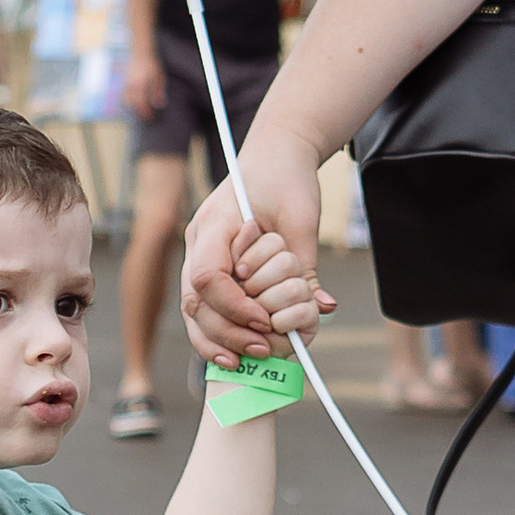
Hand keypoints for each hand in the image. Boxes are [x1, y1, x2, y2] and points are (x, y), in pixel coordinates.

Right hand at [122, 53, 165, 123]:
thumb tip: (159, 104)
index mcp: (140, 83)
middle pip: (132, 103)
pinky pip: (123, 95)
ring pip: (126, 100)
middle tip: (146, 118)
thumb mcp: (158, 76)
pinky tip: (134, 105)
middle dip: (139, 112)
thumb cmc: (151, 64)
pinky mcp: (124, 82)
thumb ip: (158, 90)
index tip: (150, 117)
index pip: (141, 102)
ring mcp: (125, 83)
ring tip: (140, 112)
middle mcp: (131, 84)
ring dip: (132, 108)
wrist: (139, 51)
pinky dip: (128, 102)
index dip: (145, 111)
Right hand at [182, 127, 321, 365]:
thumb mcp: (301, 219)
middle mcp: (198, 240)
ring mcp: (198, 253)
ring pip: (192, 309)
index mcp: (215, 223)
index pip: (208, 276)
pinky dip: (216, 331)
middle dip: (226, 331)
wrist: (275, 155)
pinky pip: (203, 306)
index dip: (233, 306)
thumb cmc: (287, 180)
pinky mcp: (209, 265)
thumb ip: (306, 267)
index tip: (264, 321)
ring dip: (216, 339)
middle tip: (262, 348)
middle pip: (194, 300)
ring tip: (247, 359)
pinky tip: (235, 352)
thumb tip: (322, 309)